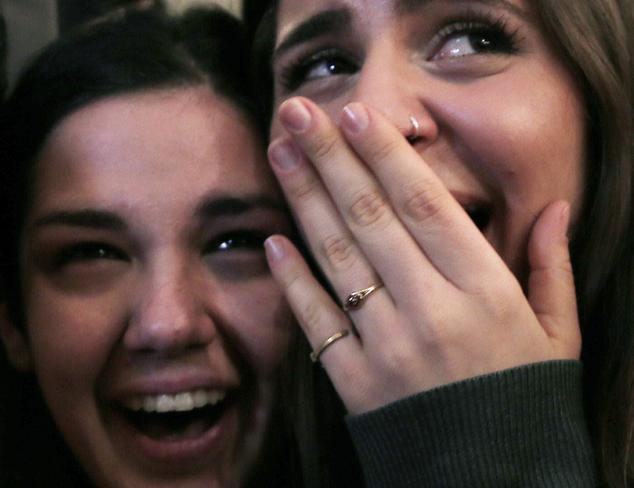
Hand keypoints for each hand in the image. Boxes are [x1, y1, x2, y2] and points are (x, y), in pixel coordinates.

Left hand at [265, 97, 580, 414]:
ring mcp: (387, 346)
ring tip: (280, 153)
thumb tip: (557, 207)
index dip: (386, 155)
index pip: (426, 205)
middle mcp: (432, 310)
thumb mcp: (556, 333)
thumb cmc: (523, 397)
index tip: (354, 113)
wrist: (490, 480)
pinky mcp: (354, 380)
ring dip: (303, 200)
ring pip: (338, 257)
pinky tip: (273, 242)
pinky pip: (317, 321)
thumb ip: (551, 266)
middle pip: (371, 217)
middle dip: (330, 157)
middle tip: (296, 113)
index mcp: (484, 291)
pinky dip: (293, 280)